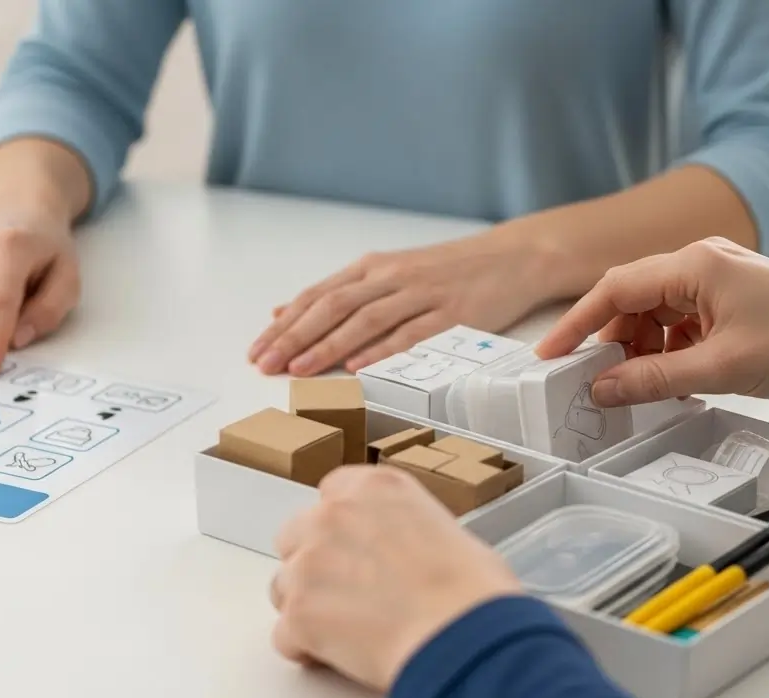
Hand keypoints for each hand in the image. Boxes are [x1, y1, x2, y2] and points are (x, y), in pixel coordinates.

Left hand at [248, 231, 549, 376]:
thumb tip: (284, 312)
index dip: (285, 324)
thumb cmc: (446, 272)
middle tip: (266, 364)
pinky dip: (382, 349)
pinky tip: (358, 366)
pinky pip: (411, 334)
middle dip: (295, 337)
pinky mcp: (452, 315)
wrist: (512, 258)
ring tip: (299, 369)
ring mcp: (422, 295)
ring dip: (328, 346)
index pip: (318, 296)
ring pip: (365, 321)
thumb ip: (338, 294)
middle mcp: (392, 278)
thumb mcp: (388, 275)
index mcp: (373, 269)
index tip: (256, 350)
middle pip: (333, 307)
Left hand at [270, 466, 521, 690]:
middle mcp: (333, 516)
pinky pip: (285, 636)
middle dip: (314, 565)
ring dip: (307, 607)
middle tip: (349, 595)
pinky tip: (339, 658)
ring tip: (347, 632)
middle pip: (294, 537)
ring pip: (283, 586)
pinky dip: (306, 649)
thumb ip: (404, 532)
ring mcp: (309, 564)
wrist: (462, 635)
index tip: (353, 549)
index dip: (340, 527)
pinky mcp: (299, 613)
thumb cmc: (472, 591)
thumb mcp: (446, 532)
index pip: (332, 492)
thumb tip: (402, 560)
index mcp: (374, 488)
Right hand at [536, 238, 768, 405]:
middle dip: (612, 342)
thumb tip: (603, 389)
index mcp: (695, 264)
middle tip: (596, 381)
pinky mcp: (730, 299)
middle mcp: (702, 262)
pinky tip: (676, 378)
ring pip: (656, 314)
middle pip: (632, 300)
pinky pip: (681, 323)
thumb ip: (653, 378)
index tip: (552, 354)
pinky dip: (670, 351)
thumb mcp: (720, 368)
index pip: (615, 288)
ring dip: (643, 350)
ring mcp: (717, 279)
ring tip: (645, 385)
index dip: (578, 323)